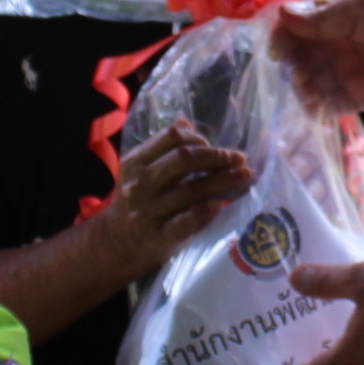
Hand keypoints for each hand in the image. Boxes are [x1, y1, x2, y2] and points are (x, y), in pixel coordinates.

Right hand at [85, 121, 250, 278]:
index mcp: (135, 162)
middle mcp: (140, 185)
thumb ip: (162, 148)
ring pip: (191, 190)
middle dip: (216, 156)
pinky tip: (220, 205)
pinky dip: (204, 213)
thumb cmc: (140, 200)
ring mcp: (149, 211)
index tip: (213, 145)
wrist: (118, 242)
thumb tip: (185, 121)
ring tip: (245, 174)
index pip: (171, 138)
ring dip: (223, 180)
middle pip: (184, 160)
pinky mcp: (160, 236)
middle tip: (239, 157)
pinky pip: (185, 223)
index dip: (198, 137)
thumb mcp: (142, 170)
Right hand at [273, 0, 363, 113]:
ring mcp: (345, 71)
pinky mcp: (359, 96)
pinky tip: (313, 109)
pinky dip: (318, 109)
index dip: (282, 36)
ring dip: (302, 88)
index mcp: (330, 17)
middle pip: (299, 58)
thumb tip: (281, 15)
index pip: (294, 27)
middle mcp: (333, 45)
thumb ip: (321, 17)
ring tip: (306, 88)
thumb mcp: (357, 7)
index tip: (277, 47)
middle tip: (294, 71)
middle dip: (291, 65)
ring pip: (311, 83)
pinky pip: (331, 105)